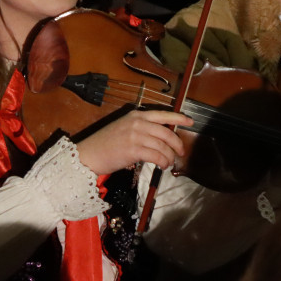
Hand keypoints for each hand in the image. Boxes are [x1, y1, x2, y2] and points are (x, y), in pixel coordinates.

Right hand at [75, 109, 191, 175]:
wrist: (90, 154)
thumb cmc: (106, 144)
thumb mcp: (124, 128)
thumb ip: (141, 128)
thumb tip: (161, 138)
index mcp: (136, 115)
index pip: (162, 114)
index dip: (179, 118)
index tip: (190, 121)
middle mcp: (137, 123)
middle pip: (166, 132)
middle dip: (177, 144)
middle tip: (180, 153)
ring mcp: (135, 135)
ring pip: (163, 146)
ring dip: (170, 157)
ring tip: (168, 163)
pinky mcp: (134, 150)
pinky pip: (157, 156)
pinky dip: (163, 162)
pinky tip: (162, 166)